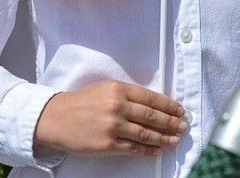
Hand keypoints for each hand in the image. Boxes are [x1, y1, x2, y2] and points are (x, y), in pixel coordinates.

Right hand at [34, 80, 187, 156]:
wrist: (56, 118)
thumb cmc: (82, 102)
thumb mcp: (106, 89)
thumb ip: (128, 95)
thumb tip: (154, 105)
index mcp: (119, 89)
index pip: (152, 98)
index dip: (169, 106)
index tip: (180, 110)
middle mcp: (118, 107)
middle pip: (152, 116)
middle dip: (171, 123)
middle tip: (183, 126)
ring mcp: (113, 127)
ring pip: (145, 134)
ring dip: (163, 138)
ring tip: (175, 140)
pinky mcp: (106, 144)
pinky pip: (133, 148)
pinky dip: (147, 150)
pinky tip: (156, 151)